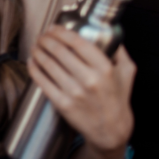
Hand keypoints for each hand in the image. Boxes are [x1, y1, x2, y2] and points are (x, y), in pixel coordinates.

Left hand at [28, 26, 135, 153]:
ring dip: (37, 51)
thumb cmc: (118, 99)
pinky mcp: (62, 104)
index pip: (76, 42)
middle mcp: (89, 79)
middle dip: (45, 39)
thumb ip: (119, 51)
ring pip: (48, 64)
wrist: (111, 131)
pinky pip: (42, 81)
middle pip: (58, 51)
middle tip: (41, 36)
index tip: (52, 28)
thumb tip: (108, 32)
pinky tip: (32, 61)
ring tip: (35, 46)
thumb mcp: (127, 72)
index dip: (60, 32)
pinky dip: (34, 68)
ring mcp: (74, 92)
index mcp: (104, 68)